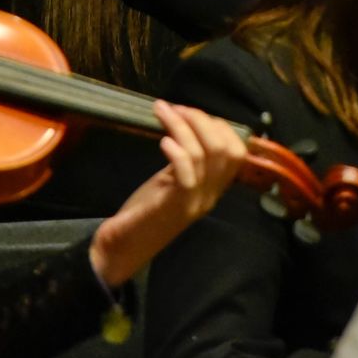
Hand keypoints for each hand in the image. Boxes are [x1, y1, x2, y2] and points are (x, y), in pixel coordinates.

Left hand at [88, 100, 245, 286]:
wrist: (121, 250)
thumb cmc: (144, 212)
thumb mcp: (170, 182)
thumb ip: (185, 160)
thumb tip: (188, 125)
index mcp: (213, 188)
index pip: (237, 152)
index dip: (218, 125)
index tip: (190, 113)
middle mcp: (210, 195)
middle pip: (225, 149)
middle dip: (201, 119)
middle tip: (176, 108)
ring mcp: (195, 201)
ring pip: (204, 154)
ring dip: (182, 125)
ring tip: (163, 112)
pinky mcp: (175, 206)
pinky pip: (188, 174)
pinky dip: (178, 151)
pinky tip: (162, 141)